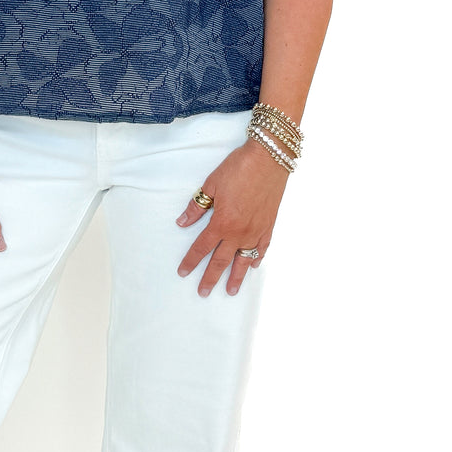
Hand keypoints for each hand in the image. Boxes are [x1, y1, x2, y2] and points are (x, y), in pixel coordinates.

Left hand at [175, 139, 288, 295]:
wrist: (269, 159)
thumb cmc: (239, 168)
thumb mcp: (212, 184)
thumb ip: (197, 206)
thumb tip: (183, 222)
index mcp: (222, 223)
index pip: (202, 247)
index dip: (191, 261)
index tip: (183, 272)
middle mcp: (239, 232)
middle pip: (221, 261)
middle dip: (211, 278)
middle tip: (203, 292)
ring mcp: (256, 231)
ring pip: (244, 260)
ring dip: (236, 277)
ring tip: (231, 291)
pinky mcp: (269, 225)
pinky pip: (262, 248)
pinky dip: (257, 259)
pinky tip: (253, 266)